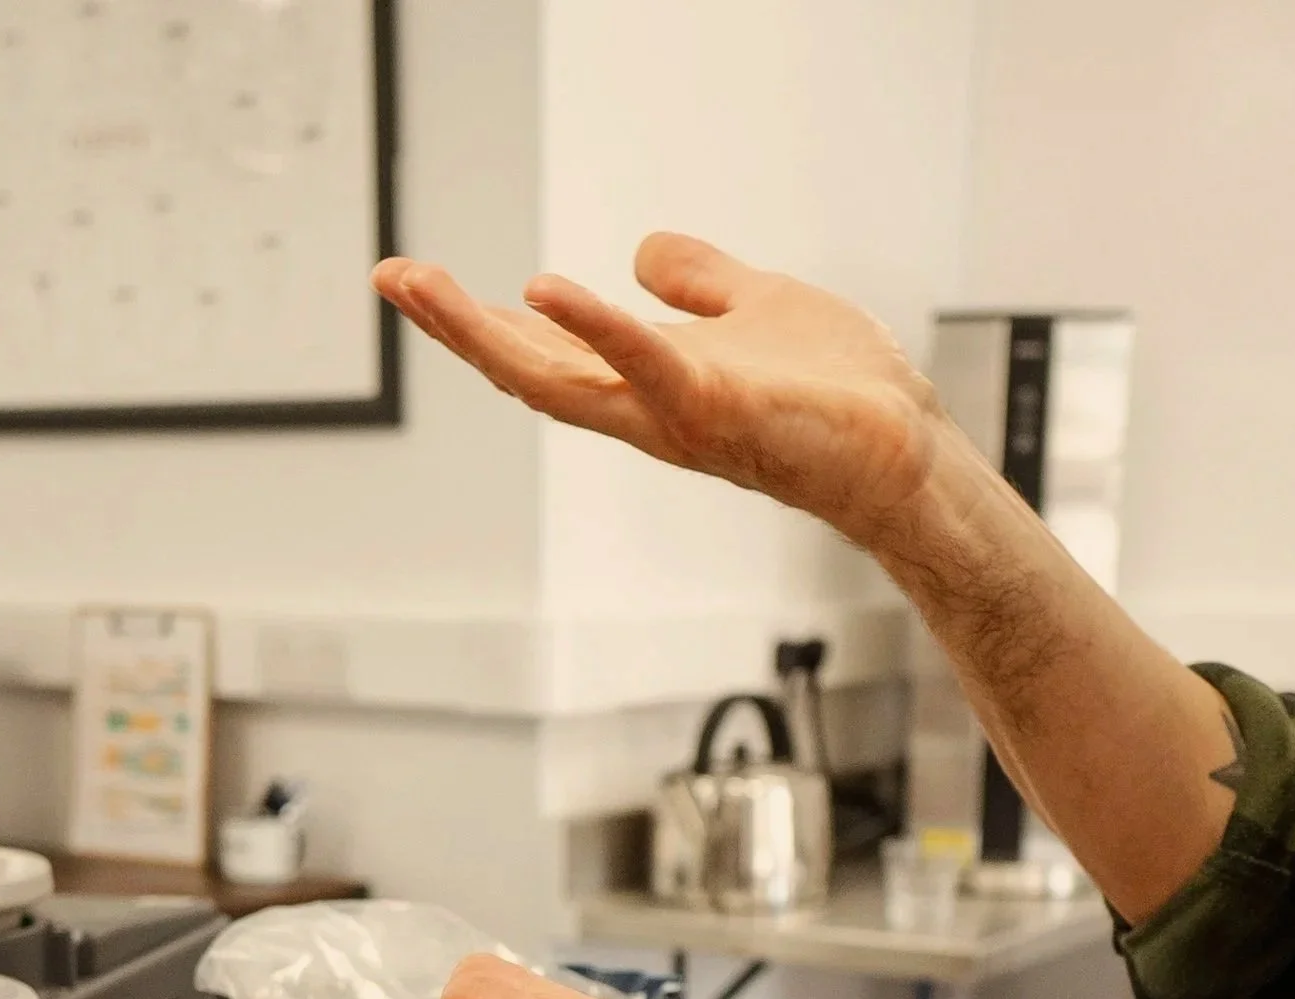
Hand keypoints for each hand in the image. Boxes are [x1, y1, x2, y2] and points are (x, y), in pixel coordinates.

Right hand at [374, 233, 967, 552]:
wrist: (903, 450)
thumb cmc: (837, 397)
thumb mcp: (751, 308)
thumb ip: (697, 282)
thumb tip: (642, 252)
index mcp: (647, 383)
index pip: (545, 350)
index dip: (477, 320)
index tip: (414, 282)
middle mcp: (646, 411)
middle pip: (529, 372)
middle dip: (455, 328)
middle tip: (391, 278)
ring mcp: (676, 417)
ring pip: (561, 382)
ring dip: (487, 336)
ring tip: (428, 289)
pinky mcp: (720, 410)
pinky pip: (648, 368)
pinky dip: (599, 328)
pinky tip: (548, 288)